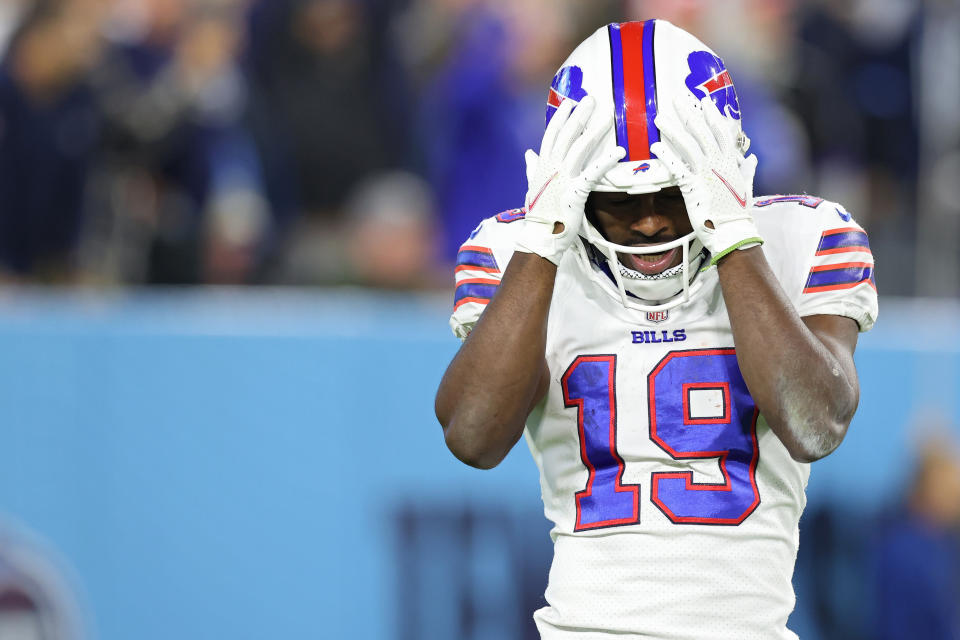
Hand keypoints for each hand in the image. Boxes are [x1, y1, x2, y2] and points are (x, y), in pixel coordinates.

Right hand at [516, 96, 624, 264]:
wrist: (540, 236)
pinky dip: (606, 160)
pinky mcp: (575, 191)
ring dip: (595, 130)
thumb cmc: (539, 213)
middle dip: (580, 115)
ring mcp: (563, 178)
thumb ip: (532, 167)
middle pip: (567, 135)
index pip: (551, 134)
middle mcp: (552, 168)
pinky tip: (619, 150)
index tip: (569, 103)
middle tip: (592, 99)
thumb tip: (528, 153)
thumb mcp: (533, 186)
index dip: (560, 117)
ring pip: (580, 147)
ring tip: (608, 116)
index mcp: (542, 165)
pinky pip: (593, 172)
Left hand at [651, 95, 761, 266]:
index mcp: (731, 161)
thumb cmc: (738, 212)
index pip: (722, 131)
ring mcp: (706, 174)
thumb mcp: (746, 187)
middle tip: (676, 99)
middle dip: (688, 114)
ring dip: (673, 130)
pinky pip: (677, 168)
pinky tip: (655, 146)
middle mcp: (719, 163)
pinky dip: (666, 156)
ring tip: (659, 118)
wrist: (733, 232)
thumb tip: (750, 158)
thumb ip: (747, 170)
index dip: (712, 115)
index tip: (703, 101)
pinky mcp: (693, 187)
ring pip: (688, 146)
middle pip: (701, 133)